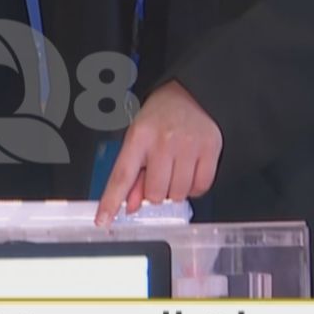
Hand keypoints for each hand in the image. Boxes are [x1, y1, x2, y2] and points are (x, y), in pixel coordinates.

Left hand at [95, 81, 221, 224]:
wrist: (192, 92)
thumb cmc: (161, 116)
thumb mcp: (139, 137)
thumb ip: (133, 173)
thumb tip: (130, 206)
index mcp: (139, 137)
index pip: (122, 176)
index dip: (111, 202)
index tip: (103, 220)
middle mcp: (163, 141)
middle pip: (155, 193)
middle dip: (155, 191)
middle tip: (159, 173)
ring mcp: (188, 146)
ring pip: (178, 194)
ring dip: (175, 190)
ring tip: (175, 168)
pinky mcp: (210, 149)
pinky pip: (200, 188)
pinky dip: (194, 188)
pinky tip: (190, 171)